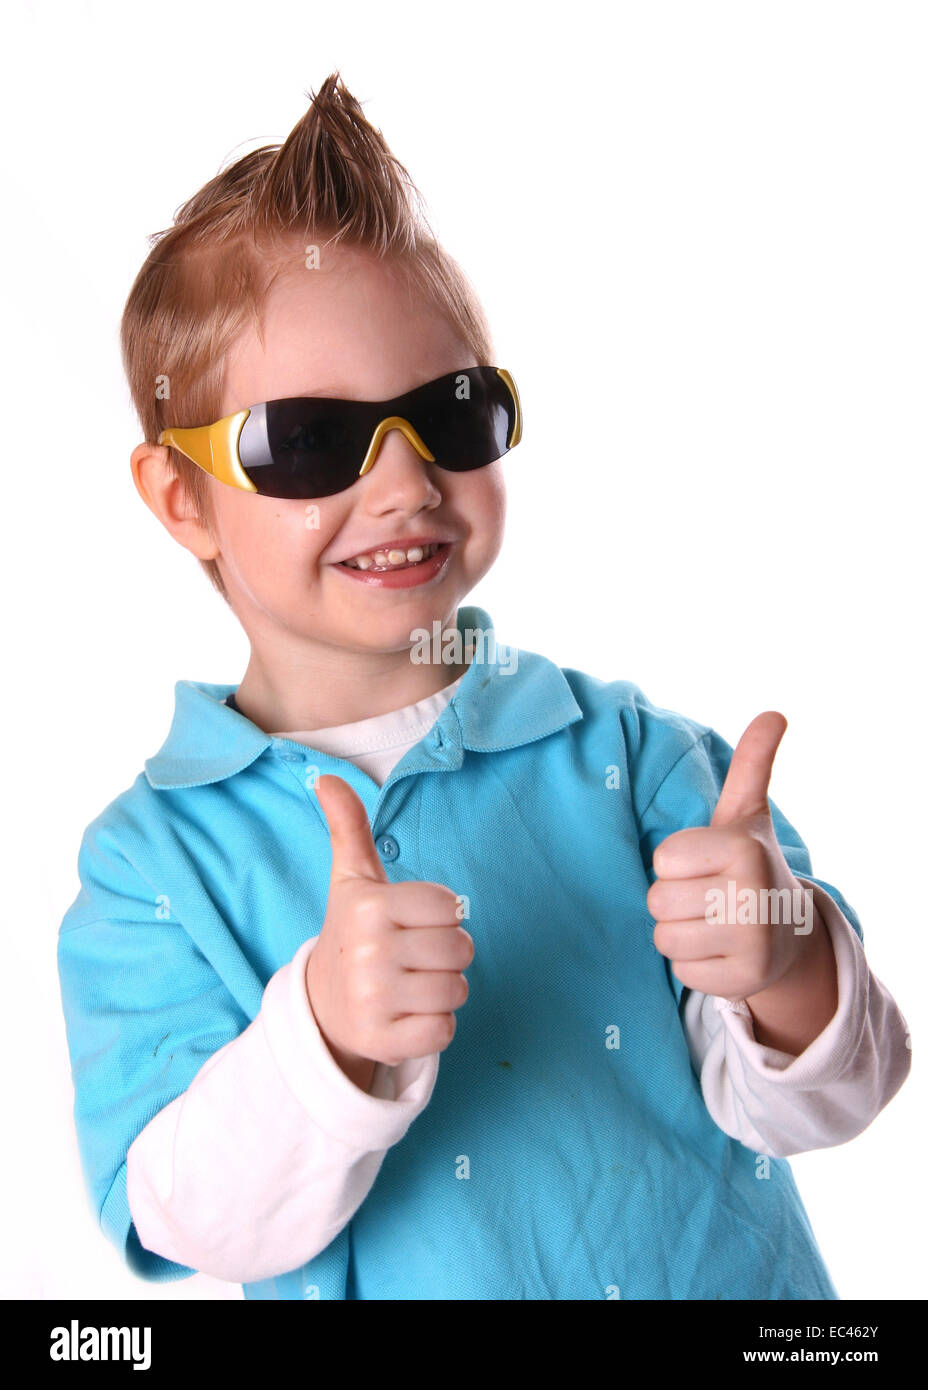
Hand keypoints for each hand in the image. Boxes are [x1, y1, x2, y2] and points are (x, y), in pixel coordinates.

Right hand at [306, 775, 473, 1071]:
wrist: (322, 1008)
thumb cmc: (353, 933)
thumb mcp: (351, 880)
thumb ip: (349, 828)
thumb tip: (326, 778)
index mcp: (368, 906)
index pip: (450, 906)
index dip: (441, 916)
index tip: (411, 923)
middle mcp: (367, 951)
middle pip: (461, 950)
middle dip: (447, 955)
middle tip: (414, 959)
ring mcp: (373, 999)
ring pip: (457, 991)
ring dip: (443, 991)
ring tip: (411, 986)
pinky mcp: (383, 1042)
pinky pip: (445, 1031)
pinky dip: (435, 1027)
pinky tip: (408, 1017)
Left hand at [646, 712, 813, 1002]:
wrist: (790, 932)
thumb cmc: (748, 864)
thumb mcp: (746, 813)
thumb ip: (752, 763)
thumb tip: (775, 712)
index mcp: (743, 848)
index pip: (662, 860)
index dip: (675, 863)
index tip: (704, 864)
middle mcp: (752, 895)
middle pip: (658, 901)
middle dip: (673, 900)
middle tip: (707, 896)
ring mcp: (752, 943)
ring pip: (665, 940)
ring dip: (679, 933)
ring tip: (712, 922)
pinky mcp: (744, 981)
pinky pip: (682, 973)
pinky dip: (694, 965)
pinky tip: (721, 951)